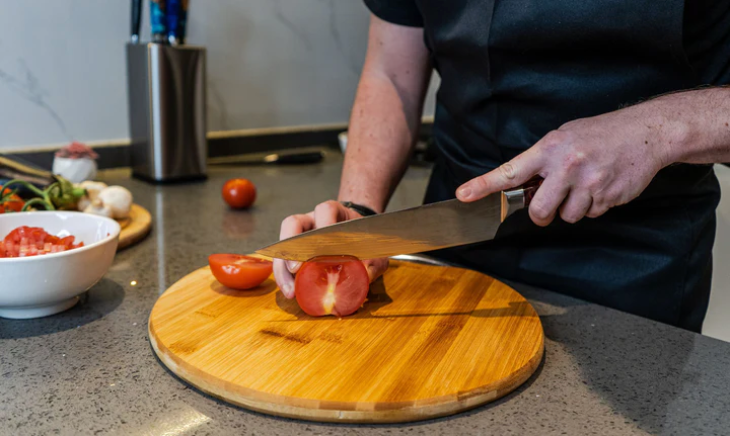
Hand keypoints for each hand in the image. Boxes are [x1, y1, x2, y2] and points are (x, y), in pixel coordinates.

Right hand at [274, 200, 389, 298]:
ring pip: (283, 244)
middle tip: (295, 270)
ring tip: (290, 290)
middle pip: (292, 224)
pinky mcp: (295, 250)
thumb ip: (372, 261)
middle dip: (292, 248)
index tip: (325, 245)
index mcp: (333, 212)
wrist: (357, 232)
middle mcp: (312, 220)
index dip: (323, 225)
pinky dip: (285, 276)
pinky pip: (284, 260)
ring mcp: (300, 234)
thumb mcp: (373, 248)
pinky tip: (291, 291)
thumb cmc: (363, 238)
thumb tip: (364, 274)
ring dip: (283, 268)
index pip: (325, 211)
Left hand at [456, 106, 670, 225]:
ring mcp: (588, 183)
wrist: (646, 132)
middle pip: (539, 211)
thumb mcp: (565, 137)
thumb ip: (543, 161)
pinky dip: (593, 206)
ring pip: (567, 216)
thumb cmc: (600, 134)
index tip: (463, 195)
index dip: (484, 185)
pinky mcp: (607, 196)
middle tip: (550, 205)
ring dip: (572, 208)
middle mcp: (566, 166)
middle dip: (542, 214)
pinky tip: (602, 186)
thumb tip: (522, 187)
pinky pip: (591, 214)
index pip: (510, 171)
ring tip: (585, 185)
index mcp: (550, 148)